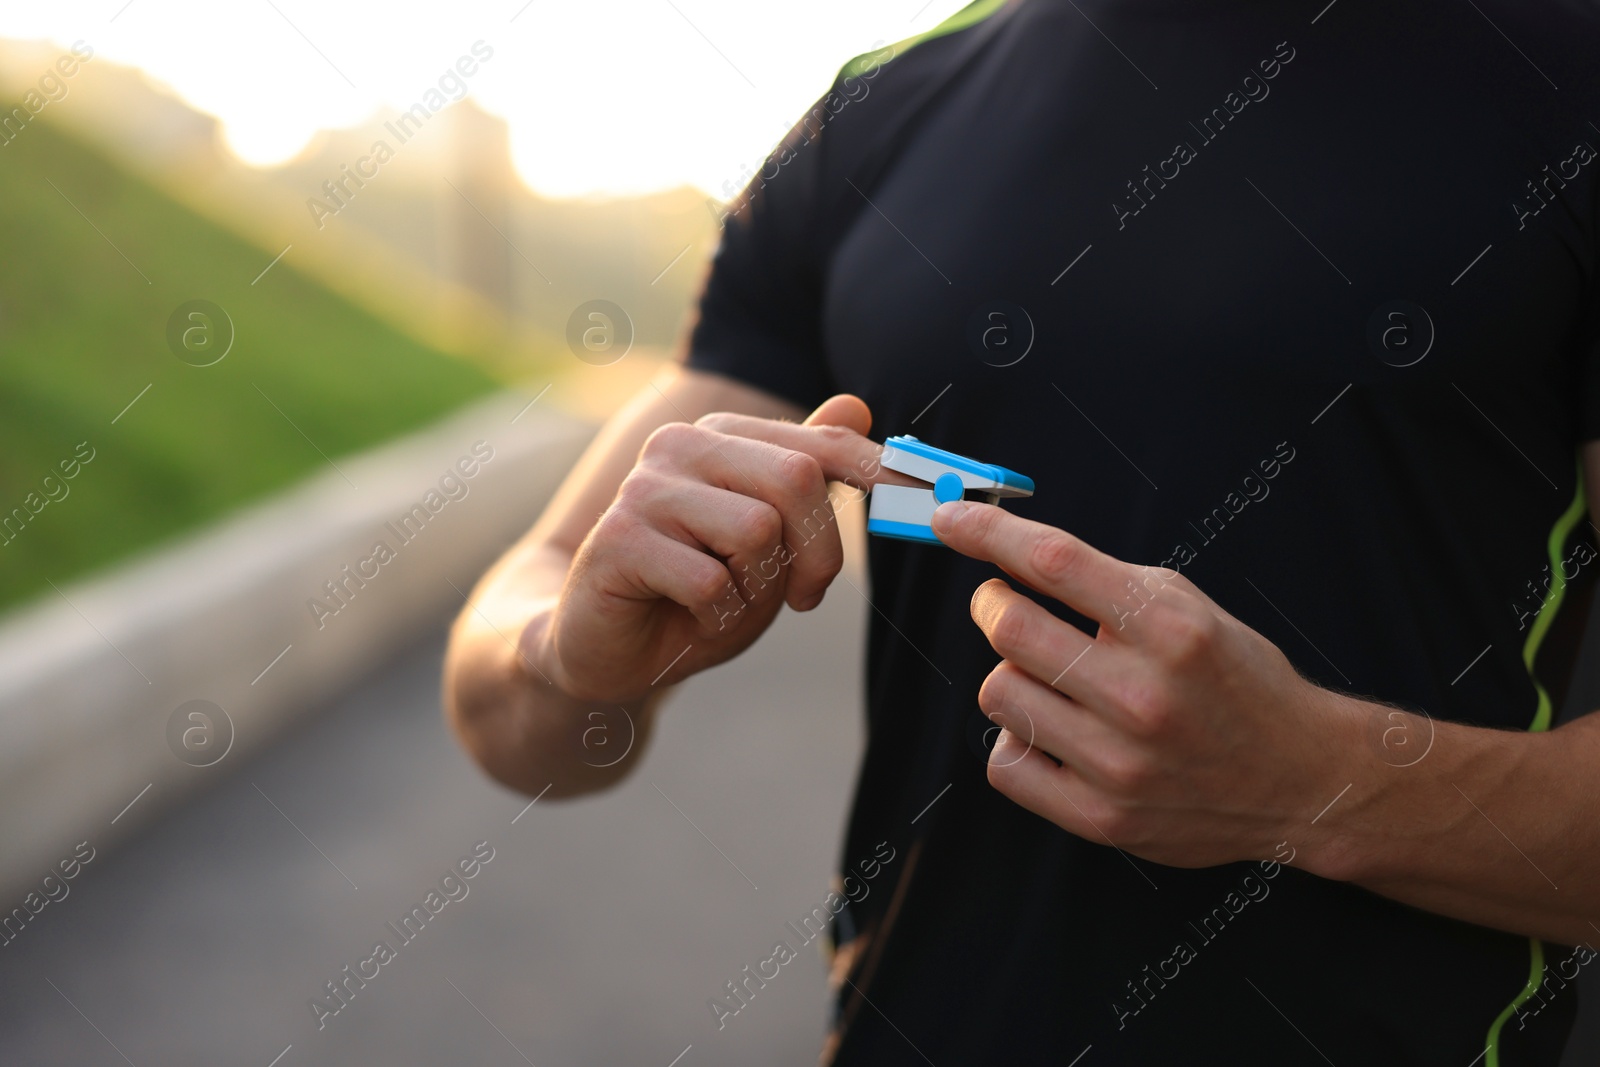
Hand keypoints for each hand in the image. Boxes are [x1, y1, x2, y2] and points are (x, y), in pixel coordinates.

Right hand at [531, 395, 904, 701]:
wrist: (603, 653)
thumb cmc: (694, 596)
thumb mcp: (770, 544)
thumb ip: (807, 479)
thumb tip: (857, 402)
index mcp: (722, 439)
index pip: (820, 444)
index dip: (882, 473)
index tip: (932, 499)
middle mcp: (681, 447)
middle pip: (798, 480)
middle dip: (821, 553)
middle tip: (806, 597)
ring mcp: (645, 488)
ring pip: (758, 531)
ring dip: (759, 590)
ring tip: (726, 603)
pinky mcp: (618, 539)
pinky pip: (711, 581)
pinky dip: (717, 618)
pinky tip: (688, 619)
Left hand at [931, 500, 1360, 868]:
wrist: (1301, 778)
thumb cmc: (1235, 681)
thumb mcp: (1188, 608)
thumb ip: (1105, 583)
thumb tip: (1007, 550)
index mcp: (1170, 629)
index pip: (1054, 562)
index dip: (988, 532)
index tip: (950, 517)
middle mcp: (1144, 695)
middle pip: (1010, 629)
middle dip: (994, 604)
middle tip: (1005, 603)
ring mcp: (1121, 762)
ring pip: (999, 694)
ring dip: (1010, 675)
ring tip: (1049, 677)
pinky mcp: (1103, 816)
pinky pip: (1005, 763)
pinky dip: (1016, 741)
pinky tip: (1052, 732)